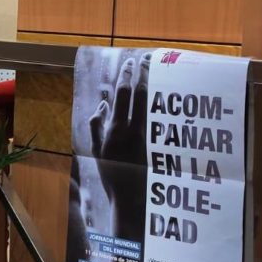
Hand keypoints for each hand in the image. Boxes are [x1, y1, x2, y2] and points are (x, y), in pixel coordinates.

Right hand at [89, 53, 150, 241]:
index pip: (122, 95)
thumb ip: (97, 125)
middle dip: (142, 75)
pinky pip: (160, 118)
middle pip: (139, 94)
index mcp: (114, 129)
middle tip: (145, 60)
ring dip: (154, 86)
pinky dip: (161, 104)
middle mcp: (133, 129)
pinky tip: (165, 96)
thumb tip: (103, 104)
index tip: (130, 63)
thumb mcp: (97, 151)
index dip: (126, 76)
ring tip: (156, 72)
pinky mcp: (159, 143)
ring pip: (152, 104)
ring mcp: (148, 136)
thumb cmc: (112, 177)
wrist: (132, 201)